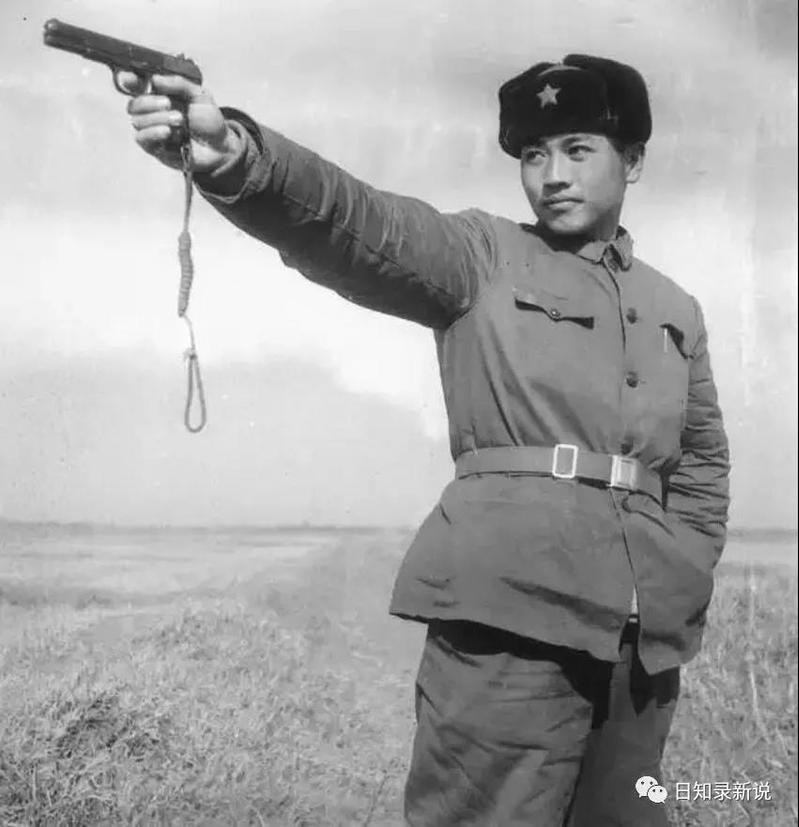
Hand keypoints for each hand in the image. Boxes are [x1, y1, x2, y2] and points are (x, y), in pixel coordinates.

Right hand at [120, 73, 241, 172]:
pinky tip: (167, 132)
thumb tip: (155, 79)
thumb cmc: (209, 120)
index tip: (130, 79)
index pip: (135, 86)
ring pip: (137, 121)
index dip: (129, 81)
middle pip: (133, 105)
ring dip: (157, 119)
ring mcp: (152, 131)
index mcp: (159, 95)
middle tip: (169, 104)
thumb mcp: (199, 95)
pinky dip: (153, 133)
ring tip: (179, 121)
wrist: (220, 147)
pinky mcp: (155, 148)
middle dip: (149, 103)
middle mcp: (152, 112)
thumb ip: (179, 84)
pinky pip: (142, 139)